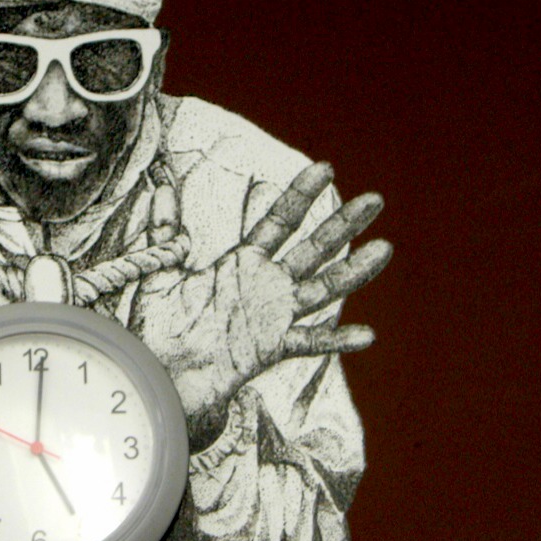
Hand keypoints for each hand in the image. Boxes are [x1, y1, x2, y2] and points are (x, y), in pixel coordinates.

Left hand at [131, 163, 390, 433]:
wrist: (156, 373)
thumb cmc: (157, 326)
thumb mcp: (159, 272)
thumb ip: (164, 232)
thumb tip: (160, 188)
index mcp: (241, 264)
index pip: (278, 221)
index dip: (301, 195)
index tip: (326, 168)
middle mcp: (264, 286)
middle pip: (311, 250)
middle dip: (342, 226)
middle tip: (375, 200)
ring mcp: (271, 317)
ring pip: (321, 290)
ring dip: (352, 272)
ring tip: (384, 249)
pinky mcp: (270, 349)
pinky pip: (308, 343)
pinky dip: (336, 340)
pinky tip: (366, 335)